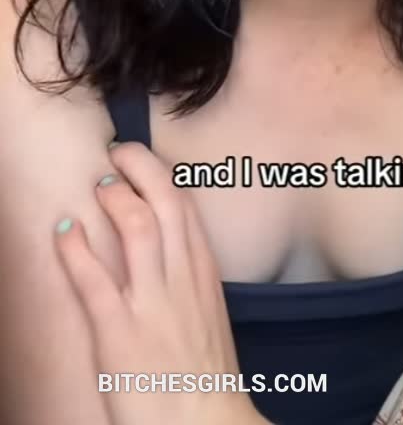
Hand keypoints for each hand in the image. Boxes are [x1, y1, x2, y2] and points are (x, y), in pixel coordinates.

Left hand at [54, 141, 265, 424]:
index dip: (160, 175)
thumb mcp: (210, 316)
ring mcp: (151, 305)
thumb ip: (191, 281)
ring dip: (114, 197)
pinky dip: (76, 248)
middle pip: (164, 204)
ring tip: (98, 183)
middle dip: (139, 168)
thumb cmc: (208, 378)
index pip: (186, 207)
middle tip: (117, 152)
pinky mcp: (119, 334)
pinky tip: (64, 229)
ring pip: (136, 229)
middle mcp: (181, 280)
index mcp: (204, 275)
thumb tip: (170, 254)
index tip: (140, 160)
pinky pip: (94, 280)